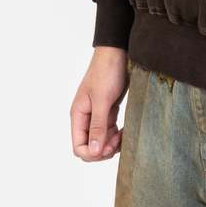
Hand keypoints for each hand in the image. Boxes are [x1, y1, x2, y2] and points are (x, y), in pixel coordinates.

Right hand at [71, 46, 128, 161]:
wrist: (118, 53)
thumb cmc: (106, 72)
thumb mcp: (102, 100)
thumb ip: (98, 126)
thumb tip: (94, 152)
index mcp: (78, 115)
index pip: (79, 146)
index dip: (92, 153)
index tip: (108, 146)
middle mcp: (86, 118)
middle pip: (90, 147)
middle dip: (103, 149)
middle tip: (118, 140)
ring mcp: (98, 115)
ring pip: (102, 141)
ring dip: (112, 143)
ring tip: (124, 135)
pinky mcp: (109, 111)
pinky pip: (111, 131)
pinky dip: (118, 135)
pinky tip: (127, 131)